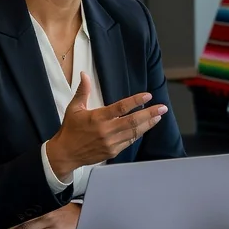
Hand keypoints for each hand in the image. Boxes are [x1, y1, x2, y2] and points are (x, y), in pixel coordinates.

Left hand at [0, 202, 81, 228]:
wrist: (82, 216)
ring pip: (25, 228)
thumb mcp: (49, 207)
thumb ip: (34, 211)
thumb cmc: (65, 213)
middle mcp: (42, 210)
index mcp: (38, 204)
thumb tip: (14, 219)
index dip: (2, 222)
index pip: (16, 213)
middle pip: (17, 221)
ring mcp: (48, 220)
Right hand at [46, 72, 167, 177]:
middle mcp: (106, 130)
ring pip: (134, 132)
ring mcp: (111, 143)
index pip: (121, 107)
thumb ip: (83, 91)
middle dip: (150, 114)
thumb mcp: (74, 108)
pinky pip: (129, 142)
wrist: (65, 154)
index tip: (148, 96)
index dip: (136, 101)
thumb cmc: (70, 129)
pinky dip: (138, 134)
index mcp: (98, 118)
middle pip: (133, 121)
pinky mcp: (113, 152)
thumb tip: (85, 74)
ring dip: (148, 124)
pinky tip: (145, 128)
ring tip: (158, 117)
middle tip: (162, 108)